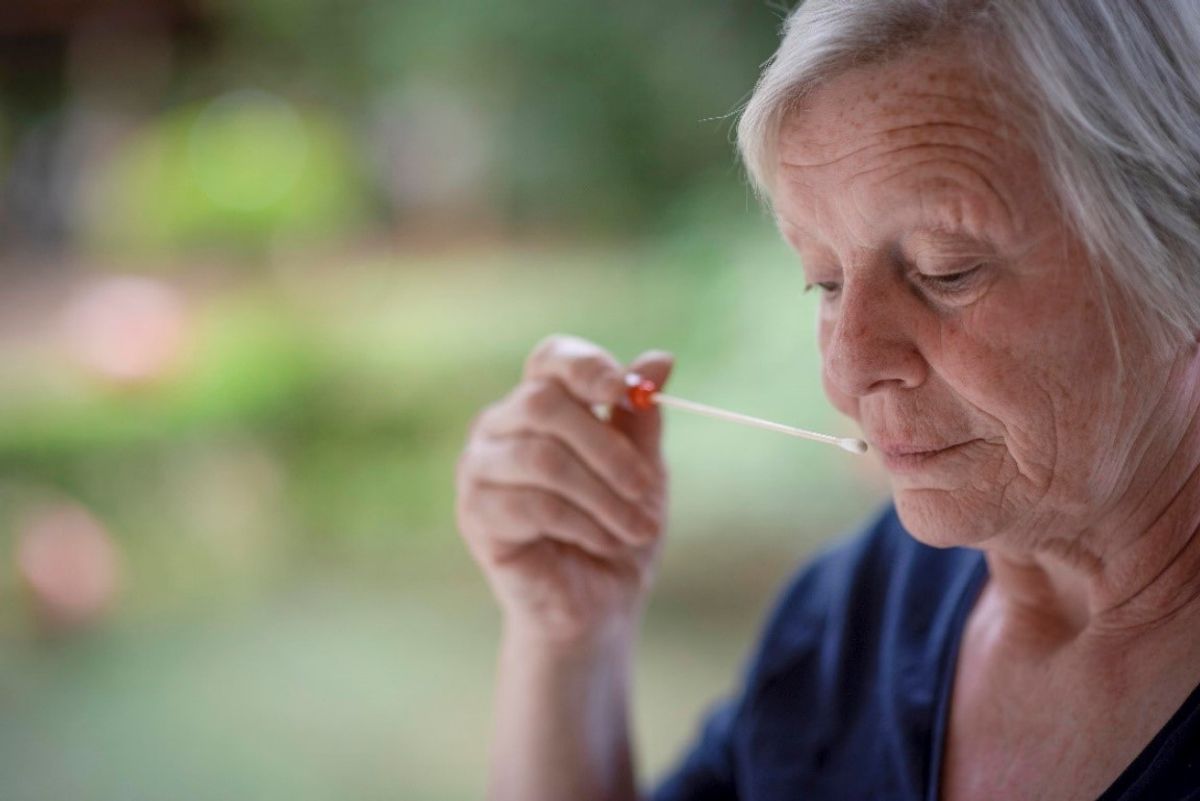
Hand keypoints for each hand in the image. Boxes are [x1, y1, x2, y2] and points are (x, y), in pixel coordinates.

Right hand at [456, 334, 673, 644]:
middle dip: (606, 447)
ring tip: (634, 528)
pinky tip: (602, 542)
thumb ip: (642, 416)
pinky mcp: (475, 514)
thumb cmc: (617, 529)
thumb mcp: (642, 467)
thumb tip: (661, 359)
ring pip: (542, 459)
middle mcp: (499, 426)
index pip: (551, 359)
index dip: (586, 367)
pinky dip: (581, 524)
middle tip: (645, 486)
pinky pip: (532, 505)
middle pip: (543, 403)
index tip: (624, 393)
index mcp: (539, 403)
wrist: (598, 604)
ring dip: (602, 496)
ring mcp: (479, 469)